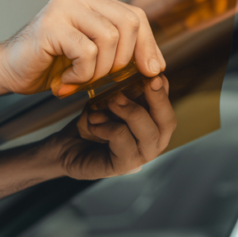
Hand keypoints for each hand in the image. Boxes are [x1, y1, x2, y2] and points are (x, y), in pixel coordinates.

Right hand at [0, 0, 164, 96]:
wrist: (8, 70)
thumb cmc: (50, 65)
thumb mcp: (94, 56)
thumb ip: (120, 51)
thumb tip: (157, 65)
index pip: (136, 16)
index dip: (148, 45)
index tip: (152, 70)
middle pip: (129, 23)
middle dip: (126, 59)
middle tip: (106, 78)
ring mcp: (64, 7)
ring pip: (110, 39)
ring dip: (100, 70)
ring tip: (81, 78)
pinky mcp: (51, 25)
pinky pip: (87, 52)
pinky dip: (82, 74)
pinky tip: (66, 80)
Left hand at [44, 74, 175, 179]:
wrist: (70, 145)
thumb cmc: (94, 120)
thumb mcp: (112, 99)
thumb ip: (129, 90)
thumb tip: (142, 71)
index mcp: (155, 124)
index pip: (167, 105)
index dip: (163, 89)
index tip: (152, 73)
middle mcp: (154, 142)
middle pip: (168, 121)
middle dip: (158, 99)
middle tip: (147, 81)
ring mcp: (141, 156)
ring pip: (148, 132)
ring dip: (130, 111)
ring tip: (111, 100)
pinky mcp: (123, 165)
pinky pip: (122, 139)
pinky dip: (106, 126)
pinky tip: (93, 122)